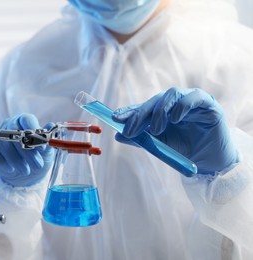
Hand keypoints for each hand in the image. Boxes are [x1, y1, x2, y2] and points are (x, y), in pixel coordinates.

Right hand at [0, 113, 54, 185]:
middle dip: (27, 151)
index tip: (41, 146)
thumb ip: (46, 140)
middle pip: (14, 132)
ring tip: (26, 170)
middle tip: (37, 164)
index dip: (33, 130)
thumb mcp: (46, 150)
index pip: (26, 119)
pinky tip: (11, 169)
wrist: (28, 171)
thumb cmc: (38, 157)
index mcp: (25, 121)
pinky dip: (3, 163)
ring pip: (4, 144)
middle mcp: (11, 125)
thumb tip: (49, 130)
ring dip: (16, 160)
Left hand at [112, 87, 237, 174]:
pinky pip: (193, 97)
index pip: (143, 106)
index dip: (129, 111)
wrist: (209, 161)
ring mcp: (190, 100)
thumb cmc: (184, 150)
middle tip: (130, 129)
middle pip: (154, 100)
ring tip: (156, 130)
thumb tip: (118, 136)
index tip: (114, 118)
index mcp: (161, 111)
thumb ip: (140, 140)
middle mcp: (174, 102)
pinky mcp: (207, 103)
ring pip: (171, 95)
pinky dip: (181, 106)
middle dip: (140, 114)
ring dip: (160, 111)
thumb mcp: (159, 146)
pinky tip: (175, 119)